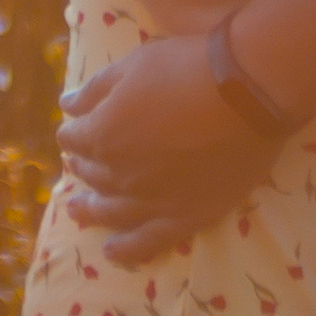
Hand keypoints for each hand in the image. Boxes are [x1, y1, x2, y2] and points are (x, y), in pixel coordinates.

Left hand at [57, 36, 273, 262]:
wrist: (248, 94)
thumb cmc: (188, 68)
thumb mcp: (134, 64)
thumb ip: (96, 89)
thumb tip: (66, 106)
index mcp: (103, 135)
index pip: (73, 139)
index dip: (73, 132)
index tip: (77, 128)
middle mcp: (120, 175)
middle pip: (91, 174)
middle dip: (81, 166)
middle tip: (78, 164)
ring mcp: (152, 202)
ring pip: (110, 212)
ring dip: (91, 210)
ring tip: (78, 211)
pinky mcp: (184, 218)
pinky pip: (147, 242)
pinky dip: (125, 249)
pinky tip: (111, 251)